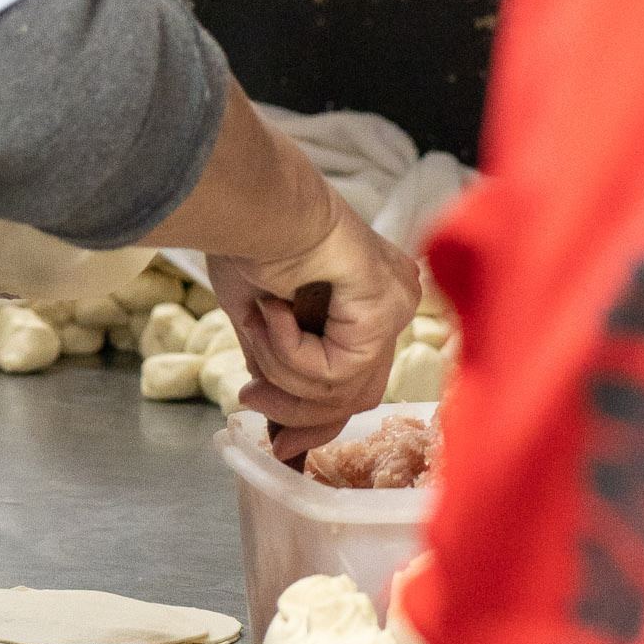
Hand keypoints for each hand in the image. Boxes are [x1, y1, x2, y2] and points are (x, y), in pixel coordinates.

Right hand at [206, 198, 421, 465]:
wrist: (253, 200)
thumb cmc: (250, 238)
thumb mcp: (263, 321)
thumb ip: (282, 366)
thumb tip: (276, 424)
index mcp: (369, 300)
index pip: (358, 383)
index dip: (316, 421)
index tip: (276, 442)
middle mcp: (393, 302)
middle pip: (355, 397)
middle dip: (295, 409)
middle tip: (247, 397)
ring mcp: (397, 305)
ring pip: (341, 389)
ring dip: (282, 367)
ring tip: (259, 321)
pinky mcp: (388, 308)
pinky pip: (337, 370)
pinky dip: (293, 352)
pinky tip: (276, 310)